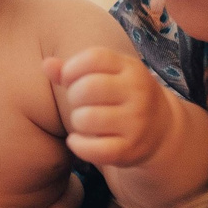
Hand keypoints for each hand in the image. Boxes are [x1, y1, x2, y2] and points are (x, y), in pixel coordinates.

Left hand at [50, 47, 182, 169]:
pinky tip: (78, 141)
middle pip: (87, 88)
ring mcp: (136, 122)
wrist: (160, 130)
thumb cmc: (121, 96)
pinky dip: (78, 145)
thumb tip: (47, 65)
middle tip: (80, 103)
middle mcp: (137, 92)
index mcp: (130, 69)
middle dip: (73, 97)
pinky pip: (93, 149)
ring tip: (84, 121)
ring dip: (77, 121)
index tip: (70, 79)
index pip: (94, 58)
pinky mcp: (130, 149)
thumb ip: (74, 69)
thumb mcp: (106, 75)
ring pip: (86, 119)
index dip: (72, 68)